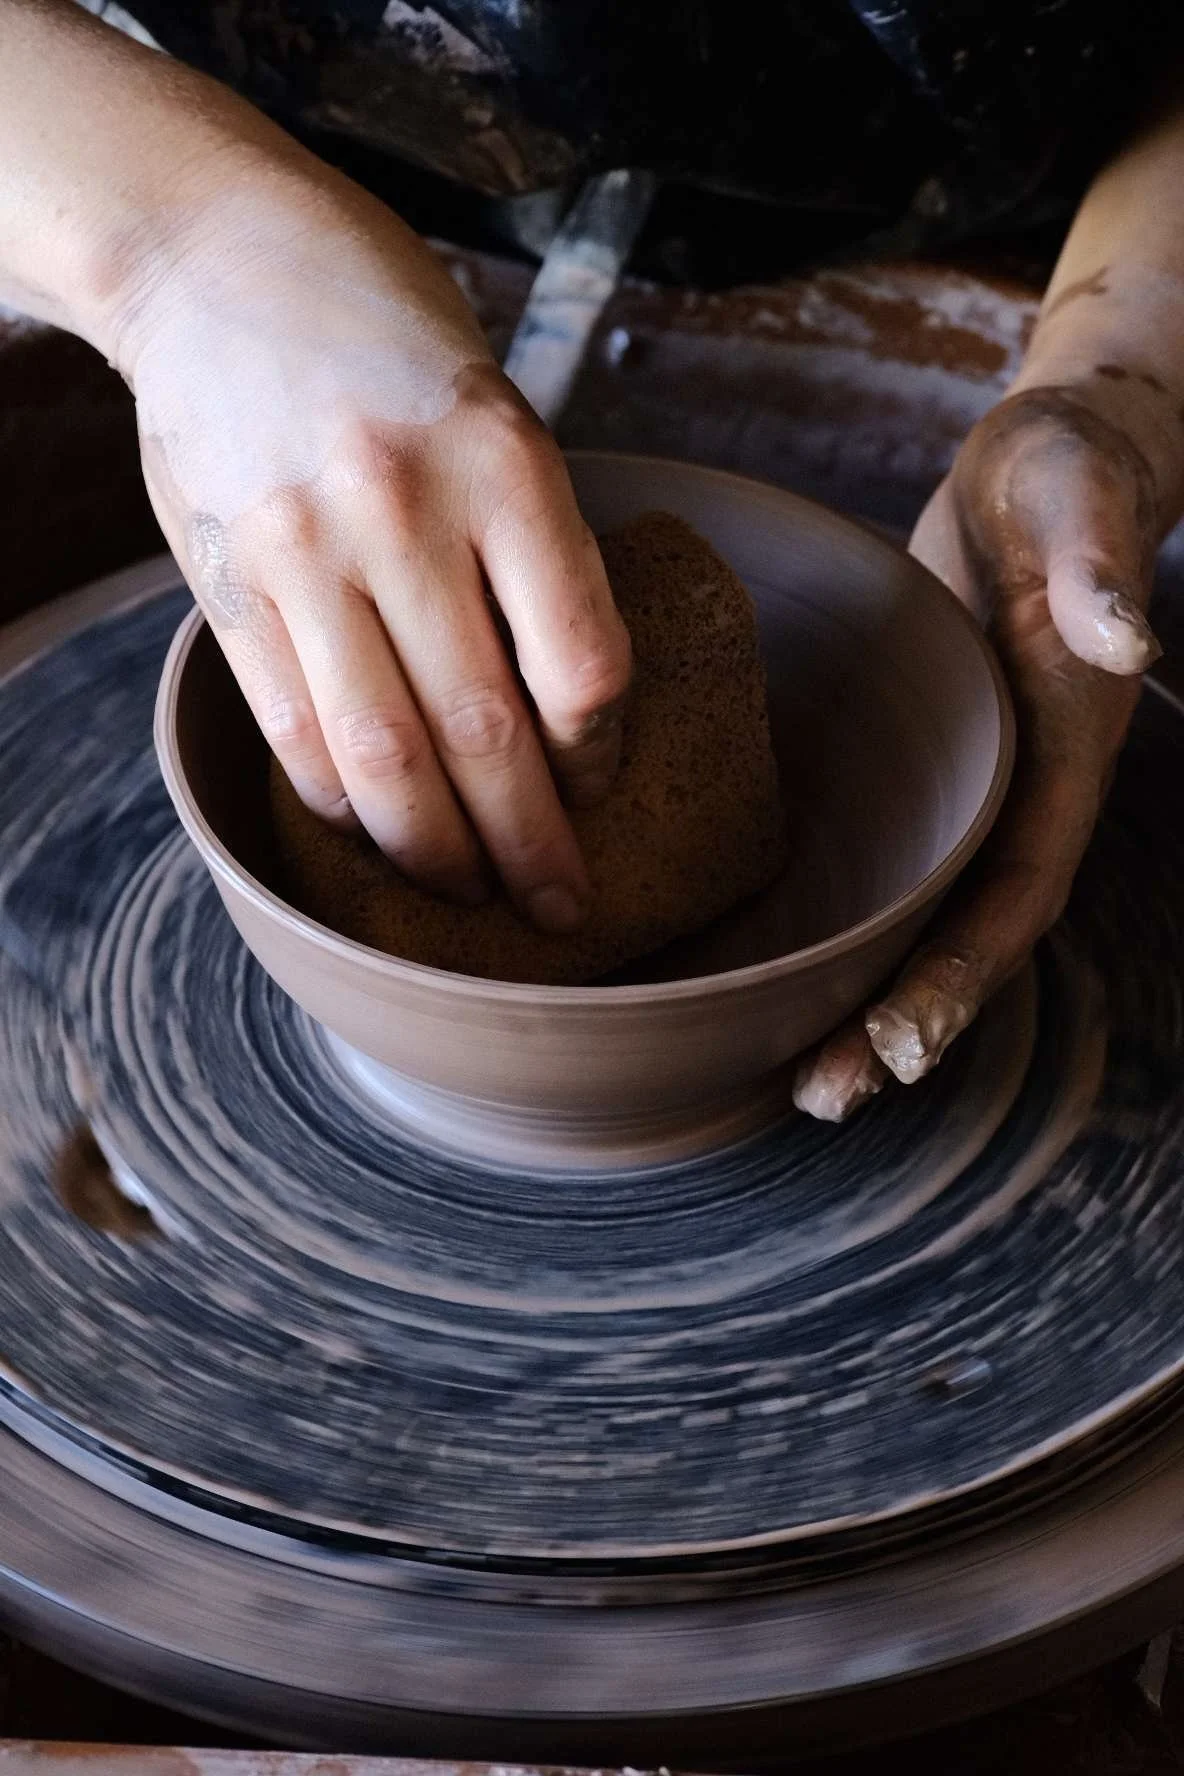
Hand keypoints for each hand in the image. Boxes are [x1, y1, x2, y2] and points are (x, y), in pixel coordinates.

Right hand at [120, 162, 630, 930]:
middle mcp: (404, 509)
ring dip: (434, 852)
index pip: (581, 662)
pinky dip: (339, 800)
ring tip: (470, 897)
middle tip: (561, 909)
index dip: (599, 755)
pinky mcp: (226, 578)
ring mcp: (304, 549)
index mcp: (504, 460)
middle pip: (485, 732)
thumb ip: (524, 546)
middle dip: (531, 847)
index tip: (602, 789)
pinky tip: (372, 832)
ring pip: (382, 755)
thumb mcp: (494, 408)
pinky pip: (293, 726)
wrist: (215, 255)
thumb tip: (565, 703)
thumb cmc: (385, 335)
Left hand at [793, 385, 1163, 1119]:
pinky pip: (879, 870)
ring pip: (916, 924)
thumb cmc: (1064, 476)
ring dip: (858, 1002)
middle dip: (896, 1027)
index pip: (1014, 895)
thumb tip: (1126, 641)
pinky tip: (760, 965)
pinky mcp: (918, 773)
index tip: (895, 1046)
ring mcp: (966, 795)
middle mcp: (1016, 797)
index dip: (958, 979)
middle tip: (817, 1096)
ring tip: (789, 1077)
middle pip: (961, 942)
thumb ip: (1098, 569)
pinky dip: (832, 930)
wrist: (1046, 466)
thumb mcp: (1073, 500)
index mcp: (1061, 757)